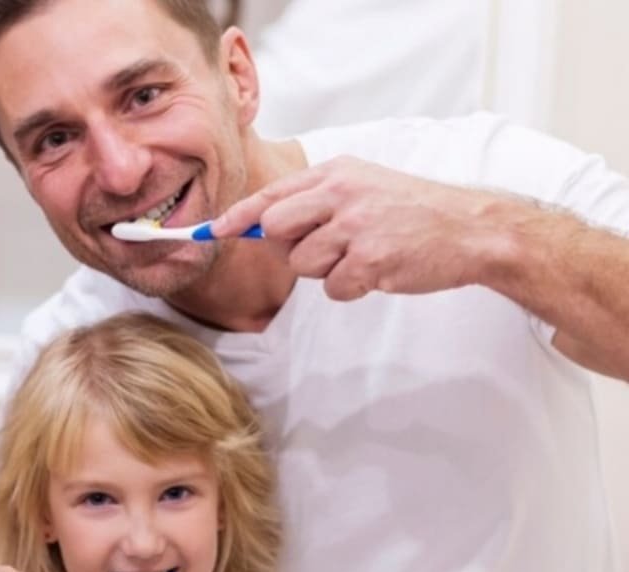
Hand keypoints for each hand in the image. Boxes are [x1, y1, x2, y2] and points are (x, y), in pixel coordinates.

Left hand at [213, 156, 508, 299]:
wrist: (471, 228)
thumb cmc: (411, 211)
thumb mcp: (363, 186)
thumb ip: (315, 201)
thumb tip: (260, 226)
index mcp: (337, 173)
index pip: (271, 195)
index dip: (237, 217)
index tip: (210, 231)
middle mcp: (342, 194)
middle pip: (274, 230)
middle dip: (289, 247)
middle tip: (325, 247)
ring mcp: (356, 226)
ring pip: (302, 264)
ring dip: (326, 270)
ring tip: (362, 255)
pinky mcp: (371, 260)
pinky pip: (332, 288)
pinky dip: (350, 287)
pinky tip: (378, 270)